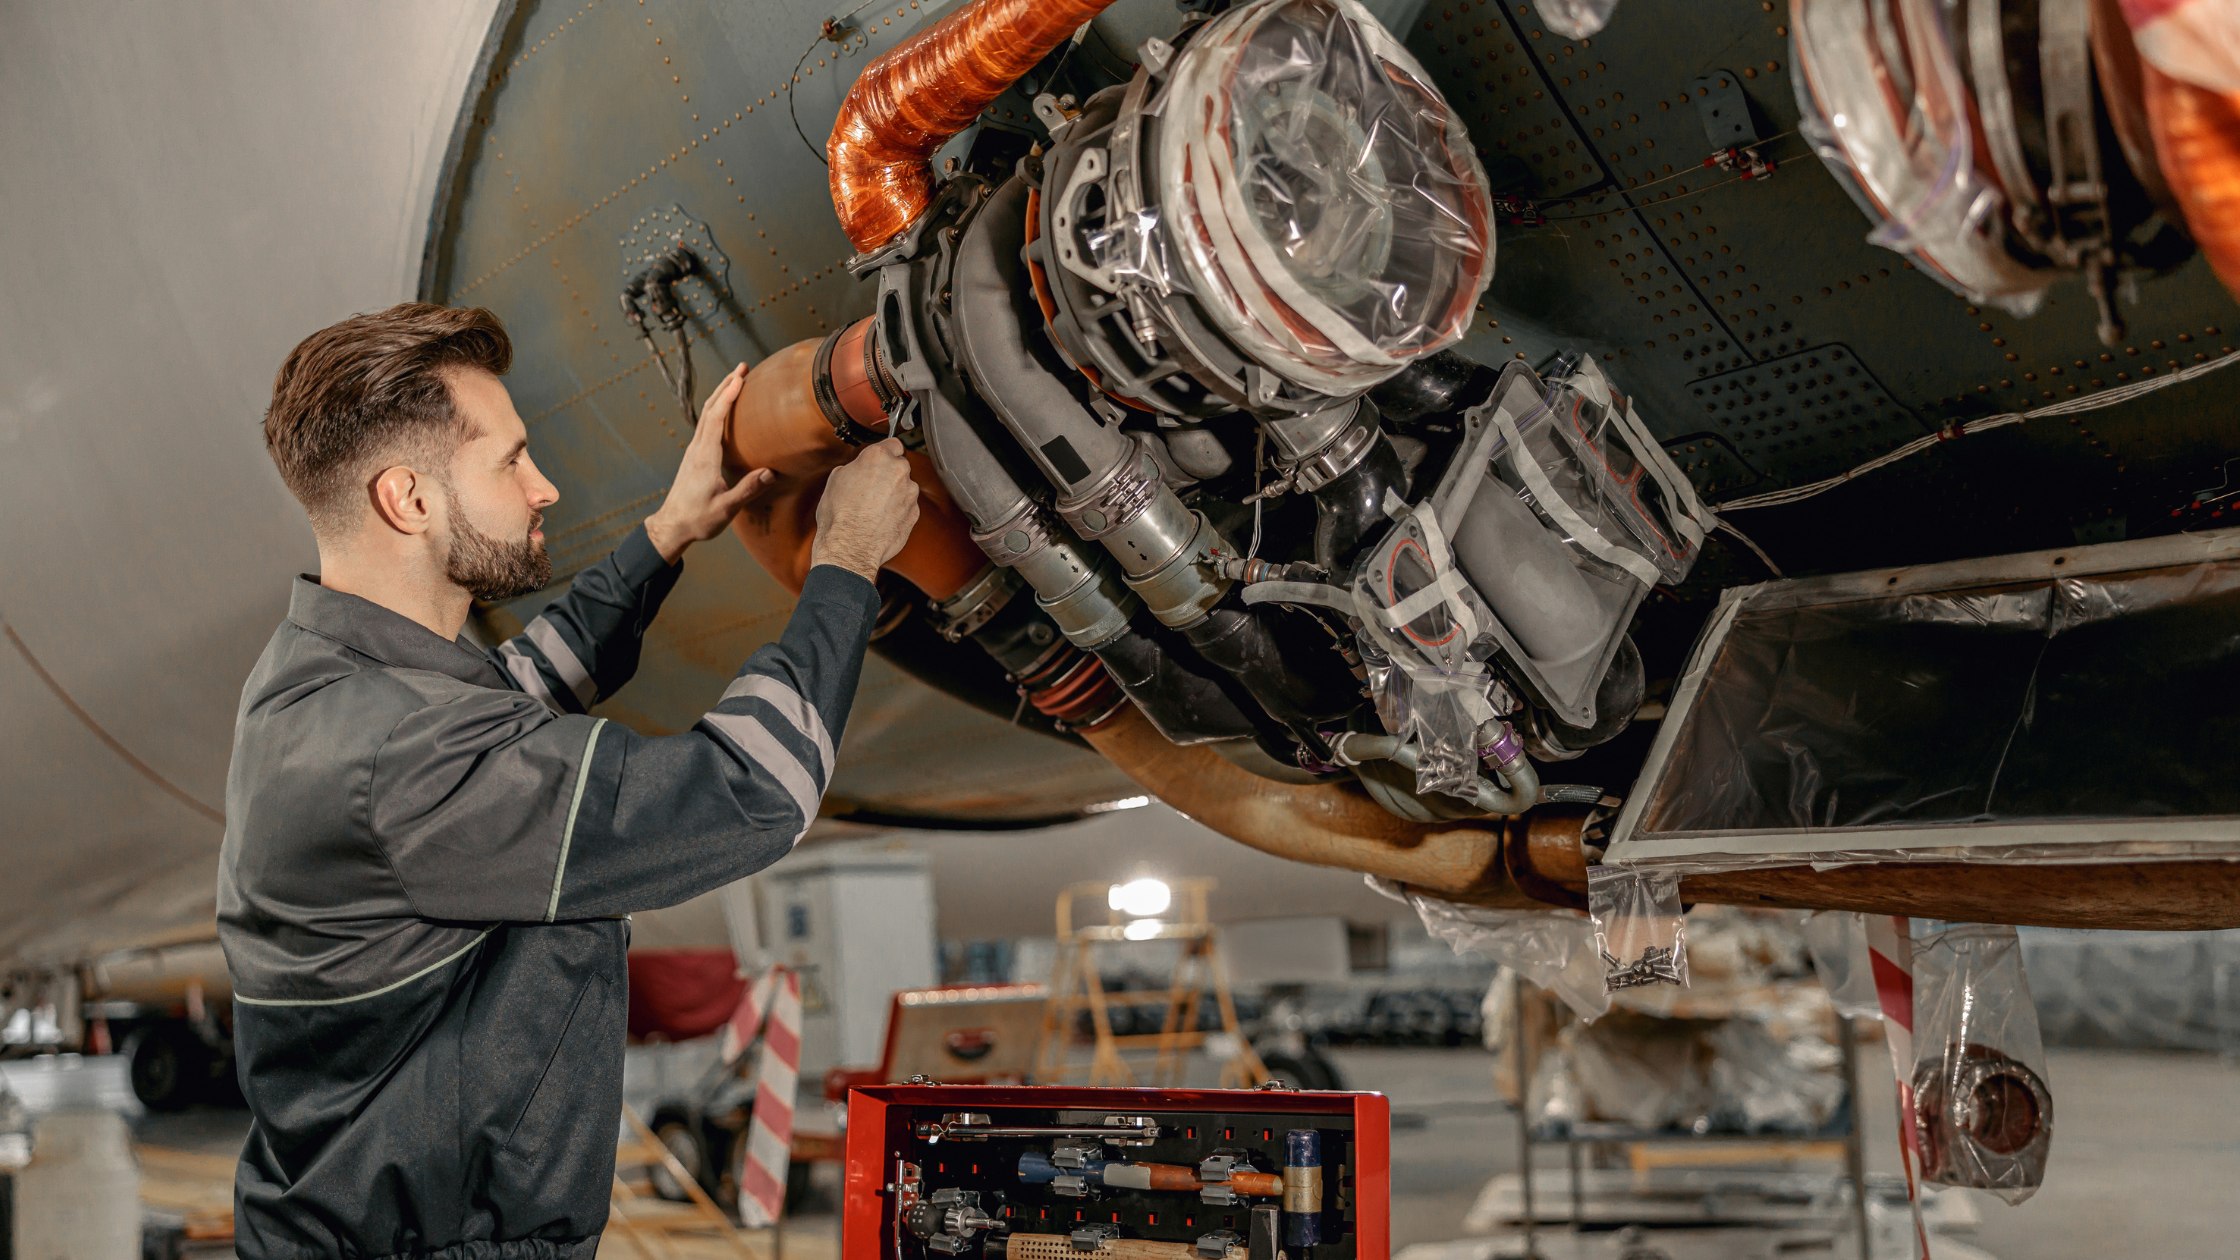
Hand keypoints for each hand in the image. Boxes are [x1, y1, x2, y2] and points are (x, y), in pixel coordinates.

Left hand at [645, 362, 777, 563]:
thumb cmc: (698, 518)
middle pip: (710, 409)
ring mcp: (694, 451)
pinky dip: (717, 410)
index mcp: (705, 457)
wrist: (672, 525)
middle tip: (742, 367)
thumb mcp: (726, 508)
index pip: (716, 418)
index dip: (728, 396)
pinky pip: (706, 425)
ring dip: (720, 395)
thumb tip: (770, 472)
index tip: (741, 378)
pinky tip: (724, 410)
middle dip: (725, 386)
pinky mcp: (694, 456)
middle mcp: (697, 449)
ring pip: (707, 415)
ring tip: (735, 380)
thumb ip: (748, 489)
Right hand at [810, 439, 919, 581]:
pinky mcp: (915, 513)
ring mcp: (909, 493)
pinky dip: (898, 510)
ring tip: (873, 507)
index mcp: (878, 456)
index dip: (885, 452)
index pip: (893, 443)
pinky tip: (881, 518)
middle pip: (899, 465)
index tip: (881, 458)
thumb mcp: (835, 480)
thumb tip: (857, 469)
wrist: (851, 548)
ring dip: (894, 493)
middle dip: (888, 473)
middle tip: (870, 486)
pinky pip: (907, 506)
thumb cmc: (840, 516)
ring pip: (905, 486)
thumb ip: (855, 467)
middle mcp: (898, 471)